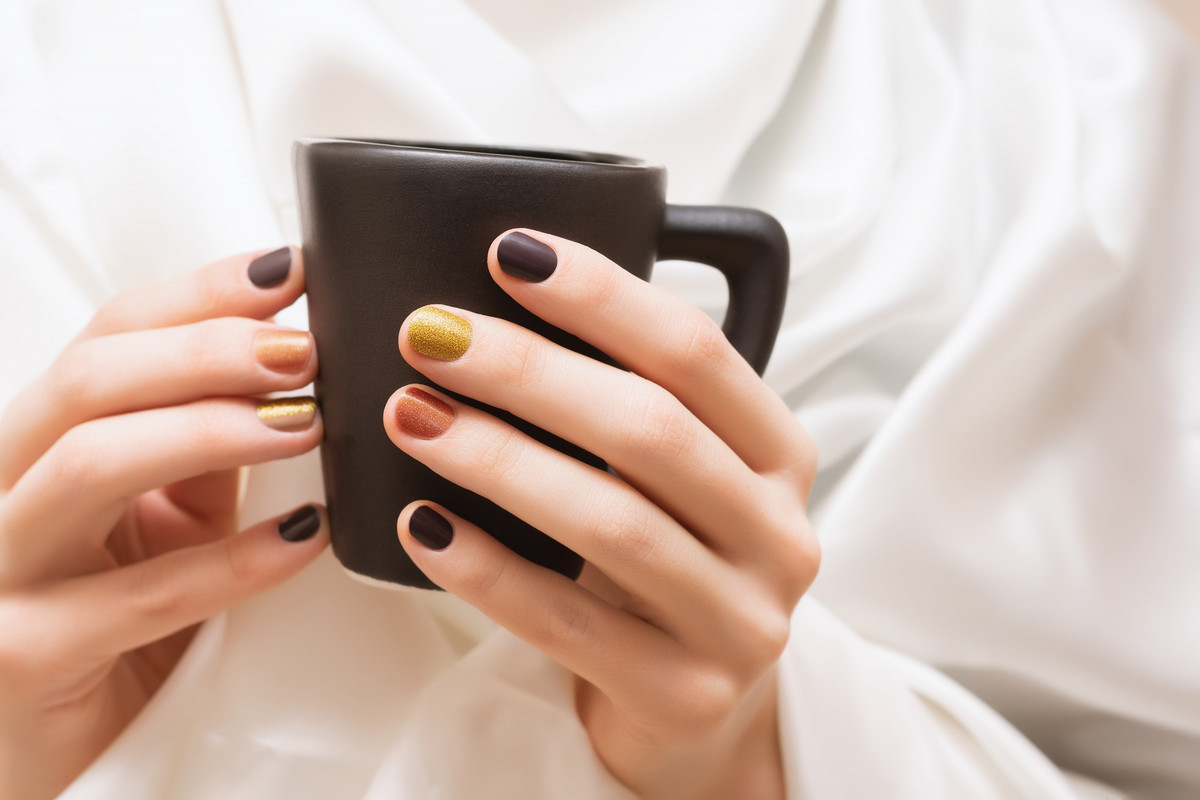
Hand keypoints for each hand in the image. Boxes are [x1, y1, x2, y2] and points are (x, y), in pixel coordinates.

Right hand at [0, 248, 329, 799]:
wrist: (57, 746)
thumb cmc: (111, 622)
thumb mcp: (161, 518)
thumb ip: (204, 447)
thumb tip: (293, 364)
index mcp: (35, 444)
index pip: (105, 336)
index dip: (198, 296)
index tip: (292, 272)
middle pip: (88, 382)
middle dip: (206, 351)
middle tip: (304, 349)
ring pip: (90, 464)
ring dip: (210, 429)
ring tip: (305, 420)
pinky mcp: (23, 655)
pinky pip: (139, 598)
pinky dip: (234, 561)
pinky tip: (308, 534)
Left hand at [384, 231, 818, 799]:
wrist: (696, 710)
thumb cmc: (663, 565)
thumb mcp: (675, 478)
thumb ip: (629, 404)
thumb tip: (494, 307)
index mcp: (780, 455)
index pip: (696, 354)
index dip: (603, 295)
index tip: (507, 252)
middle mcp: (778, 534)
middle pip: (651, 430)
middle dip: (530, 370)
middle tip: (429, 334)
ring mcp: (740, 621)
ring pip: (612, 523)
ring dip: (498, 458)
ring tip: (411, 414)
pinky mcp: (683, 693)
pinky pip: (567, 623)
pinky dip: (487, 569)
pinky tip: (422, 526)